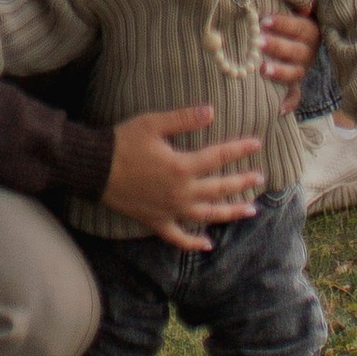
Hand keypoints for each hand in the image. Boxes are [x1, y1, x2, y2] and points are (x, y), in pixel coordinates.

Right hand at [101, 106, 265, 252]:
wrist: (96, 169)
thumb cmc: (124, 142)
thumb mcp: (154, 123)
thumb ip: (184, 118)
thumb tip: (211, 110)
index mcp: (182, 166)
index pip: (219, 157)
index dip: (239, 149)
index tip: (256, 144)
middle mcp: (181, 192)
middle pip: (219, 188)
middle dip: (242, 182)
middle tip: (260, 178)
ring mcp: (170, 210)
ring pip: (207, 215)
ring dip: (230, 212)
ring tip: (250, 210)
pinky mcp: (156, 222)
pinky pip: (178, 237)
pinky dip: (193, 243)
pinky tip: (207, 244)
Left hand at [258, 6, 319, 97]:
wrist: (296, 39)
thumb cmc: (288, 19)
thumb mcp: (293, 7)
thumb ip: (297, 3)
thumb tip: (304, 4)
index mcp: (310, 32)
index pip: (299, 27)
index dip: (283, 24)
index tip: (264, 20)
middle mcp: (308, 53)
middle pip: (296, 51)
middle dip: (277, 46)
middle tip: (258, 42)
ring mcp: (301, 70)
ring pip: (294, 73)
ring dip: (279, 72)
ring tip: (261, 69)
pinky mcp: (295, 85)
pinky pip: (295, 96)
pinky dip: (289, 103)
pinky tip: (279, 109)